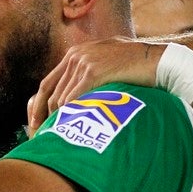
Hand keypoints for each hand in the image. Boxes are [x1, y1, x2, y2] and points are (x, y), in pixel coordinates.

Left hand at [26, 37, 165, 132]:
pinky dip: (69, 115)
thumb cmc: (136, 66)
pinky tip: (69, 129)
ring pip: (61, 98)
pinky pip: (74, 98)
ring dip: (57, 119)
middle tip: (41, 136)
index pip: (48, 82)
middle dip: (43, 116)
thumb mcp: (107, 62)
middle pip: (49, 92)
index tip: (36, 123)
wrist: (157, 60)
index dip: (39, 105)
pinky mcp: (93, 72)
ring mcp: (83, 62)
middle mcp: (75, 56)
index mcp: (75, 54)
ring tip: (56, 137)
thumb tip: (79, 96)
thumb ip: (90, 73)